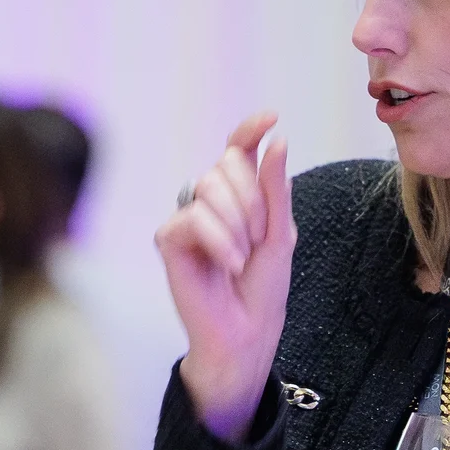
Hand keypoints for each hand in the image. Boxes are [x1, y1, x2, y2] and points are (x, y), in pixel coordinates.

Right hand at [156, 112, 295, 437]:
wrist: (245, 332)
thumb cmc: (263, 288)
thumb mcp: (280, 234)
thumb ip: (275, 188)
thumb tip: (277, 140)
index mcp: (238, 197)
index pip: (236, 150)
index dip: (249, 130)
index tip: (271, 118)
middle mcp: (209, 202)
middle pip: (226, 165)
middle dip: (253, 201)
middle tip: (260, 239)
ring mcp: (187, 218)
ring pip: (210, 187)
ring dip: (238, 224)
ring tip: (242, 258)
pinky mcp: (168, 238)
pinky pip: (194, 217)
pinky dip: (219, 241)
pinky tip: (228, 265)